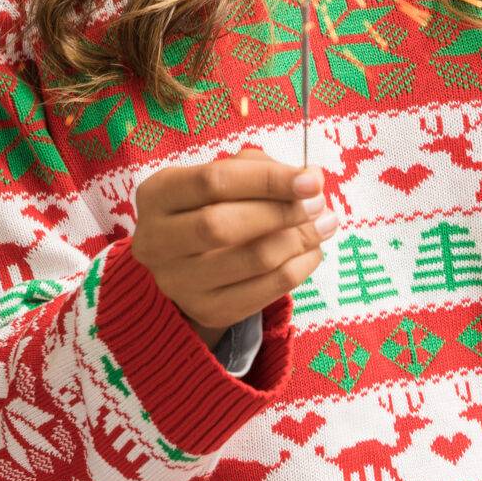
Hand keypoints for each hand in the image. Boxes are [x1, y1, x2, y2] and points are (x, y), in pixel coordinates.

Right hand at [131, 147, 337, 345]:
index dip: (266, 179)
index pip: (212, 181)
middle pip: (222, 225)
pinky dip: (300, 267)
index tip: (311, 180)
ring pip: (251, 259)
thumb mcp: (221, 177)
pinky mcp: (207, 311)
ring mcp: (179, 282)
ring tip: (324, 223)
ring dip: (299, 239)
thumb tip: (310, 180)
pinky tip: (312, 251)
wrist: (185, 262)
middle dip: (281, 212)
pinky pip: (267, 291)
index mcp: (157, 195)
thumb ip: (260, 169)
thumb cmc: (211, 205)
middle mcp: (157, 241)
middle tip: (318, 204)